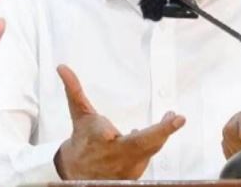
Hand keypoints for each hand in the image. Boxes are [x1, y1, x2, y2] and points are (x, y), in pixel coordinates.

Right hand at [55, 65, 185, 178]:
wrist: (79, 171)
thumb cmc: (82, 138)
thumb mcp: (78, 112)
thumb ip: (73, 89)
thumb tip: (62, 67)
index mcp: (98, 138)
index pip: (109, 132)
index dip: (113, 128)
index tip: (135, 122)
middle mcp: (113, 154)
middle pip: (140, 145)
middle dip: (160, 132)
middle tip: (177, 119)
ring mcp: (126, 166)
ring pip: (149, 150)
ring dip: (162, 133)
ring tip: (173, 119)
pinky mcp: (135, 173)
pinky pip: (150, 155)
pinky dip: (157, 141)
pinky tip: (163, 130)